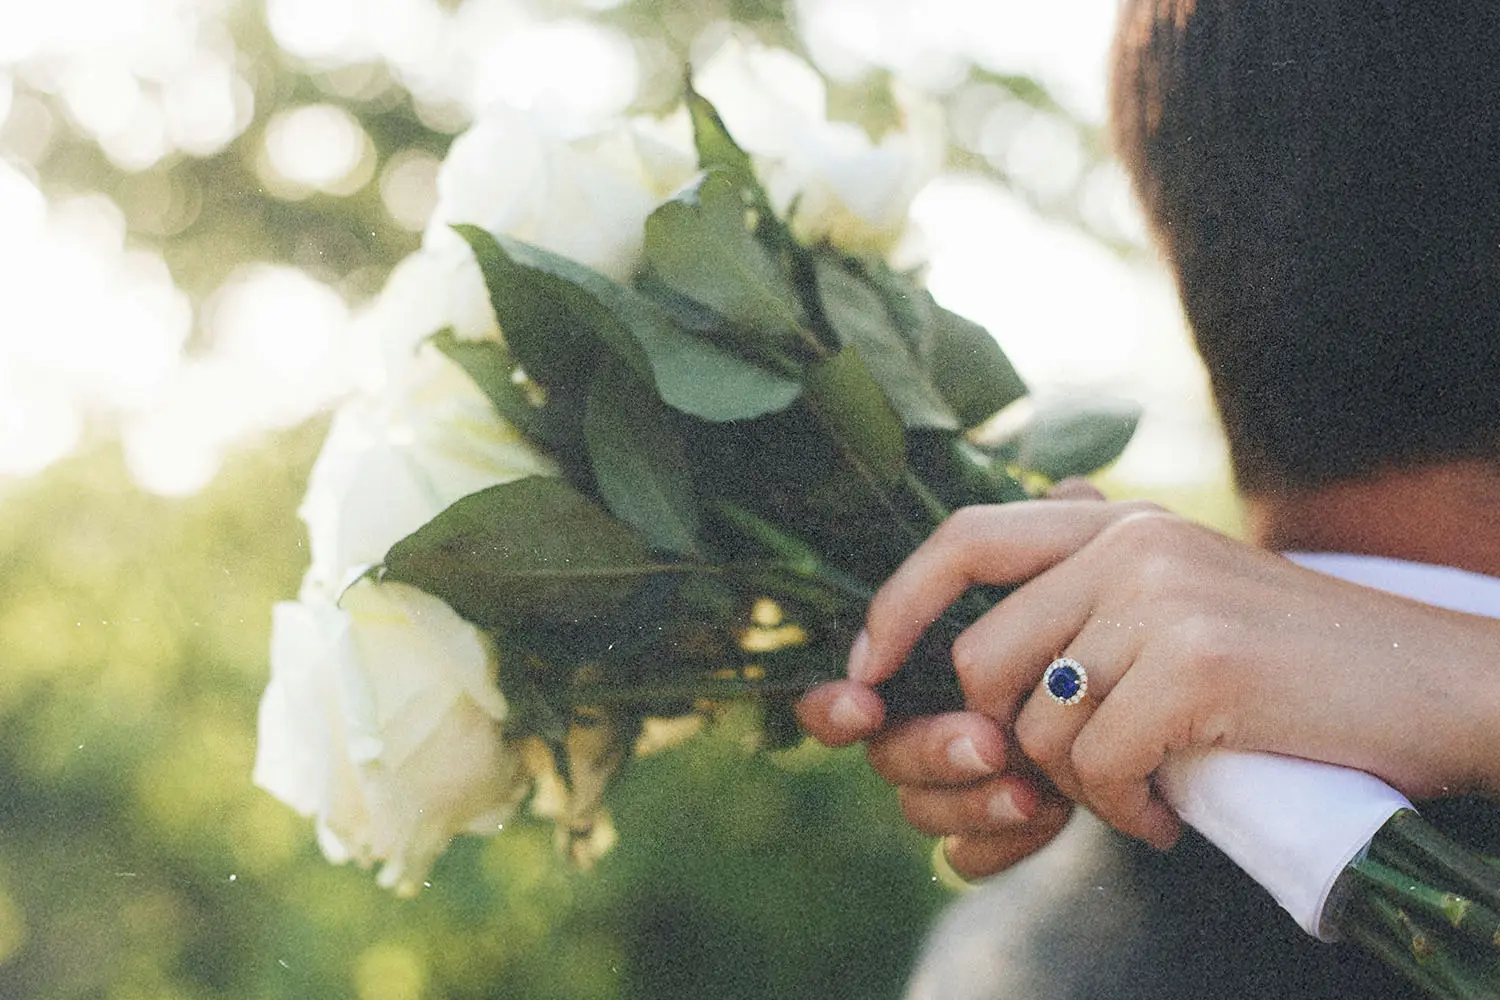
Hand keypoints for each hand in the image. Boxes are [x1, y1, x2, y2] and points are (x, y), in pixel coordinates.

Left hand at [811, 500, 1499, 857]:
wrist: (1439, 687)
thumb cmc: (1295, 673)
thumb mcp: (1178, 613)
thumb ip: (1082, 617)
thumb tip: (965, 684)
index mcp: (1116, 526)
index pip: (960, 538)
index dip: (893, 606)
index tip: (860, 672)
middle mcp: (1130, 544)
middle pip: (979, 659)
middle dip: (1000, 742)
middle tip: (1068, 781)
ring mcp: (1164, 597)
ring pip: (1035, 723)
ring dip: (1074, 787)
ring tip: (1144, 792)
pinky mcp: (1199, 663)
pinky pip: (1099, 766)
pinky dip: (1124, 813)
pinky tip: (1171, 813)